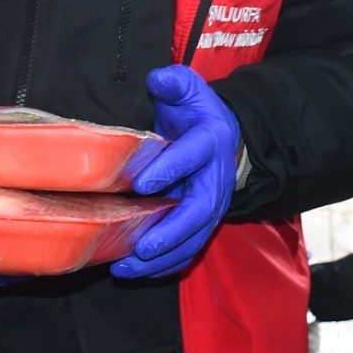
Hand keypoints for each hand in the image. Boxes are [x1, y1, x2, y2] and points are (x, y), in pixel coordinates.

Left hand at [111, 67, 241, 278]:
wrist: (224, 138)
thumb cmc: (196, 114)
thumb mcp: (189, 90)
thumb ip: (175, 83)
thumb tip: (158, 79)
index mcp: (210, 141)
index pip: (193, 155)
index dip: (171, 168)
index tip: (142, 183)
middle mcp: (215, 178)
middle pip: (200, 210)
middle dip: (171, 231)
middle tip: (142, 247)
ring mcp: (212, 205)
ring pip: (194, 237)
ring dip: (164, 257)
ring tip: (128, 268)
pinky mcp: (203, 223)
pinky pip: (189, 249)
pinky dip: (167, 265)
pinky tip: (138, 273)